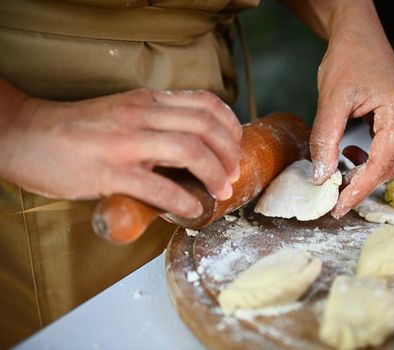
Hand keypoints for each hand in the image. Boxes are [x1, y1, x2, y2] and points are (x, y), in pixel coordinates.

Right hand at [0, 88, 241, 217]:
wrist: (27, 134)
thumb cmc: (77, 129)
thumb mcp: (123, 111)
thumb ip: (156, 121)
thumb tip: (193, 145)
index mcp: (147, 100)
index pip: (206, 104)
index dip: (231, 127)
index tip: (235, 147)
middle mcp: (141, 115)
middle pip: (206, 127)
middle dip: (229, 154)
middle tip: (232, 175)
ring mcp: (126, 142)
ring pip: (189, 151)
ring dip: (214, 174)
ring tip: (220, 191)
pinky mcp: (110, 172)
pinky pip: (158, 185)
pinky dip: (183, 199)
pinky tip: (192, 210)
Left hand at [309, 1, 393, 218]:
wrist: (357, 34)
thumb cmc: (348, 58)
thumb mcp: (331, 100)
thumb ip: (326, 139)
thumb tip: (321, 176)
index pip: (382, 164)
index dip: (359, 189)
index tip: (338, 207)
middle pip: (389, 166)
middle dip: (361, 184)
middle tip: (334, 197)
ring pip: (389, 160)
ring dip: (364, 172)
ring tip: (338, 174)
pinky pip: (386, 148)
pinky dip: (367, 158)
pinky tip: (349, 154)